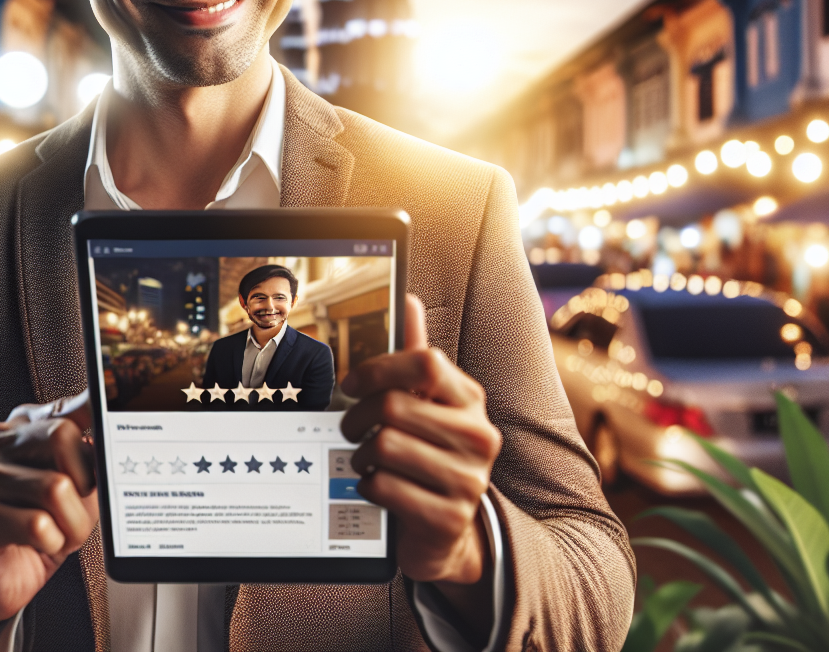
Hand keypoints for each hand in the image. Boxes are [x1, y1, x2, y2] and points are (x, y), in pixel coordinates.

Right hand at [0, 391, 97, 651]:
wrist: (5, 574)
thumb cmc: (47, 520)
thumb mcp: (80, 480)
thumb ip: (95, 452)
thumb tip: (115, 433)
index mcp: (27, 422)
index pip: (73, 404)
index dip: (100, 415)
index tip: (117, 427)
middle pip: (62, 434)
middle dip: (85, 478)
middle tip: (82, 500)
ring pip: (56, 487)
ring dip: (74, 522)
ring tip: (63, 531)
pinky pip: (38, 525)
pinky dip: (54, 541)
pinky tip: (42, 543)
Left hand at [341, 296, 501, 638]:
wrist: (447, 530)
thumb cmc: (429, 453)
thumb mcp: (427, 404)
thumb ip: (416, 355)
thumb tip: (408, 298)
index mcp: (471, 400)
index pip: (424, 362)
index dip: (378, 368)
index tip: (352, 383)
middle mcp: (478, 437)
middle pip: (394, 405)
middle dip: (357, 416)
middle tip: (349, 427)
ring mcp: (469, 481)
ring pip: (385, 446)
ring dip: (360, 454)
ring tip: (363, 458)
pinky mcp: (449, 519)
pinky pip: (386, 489)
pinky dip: (367, 486)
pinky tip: (375, 485)